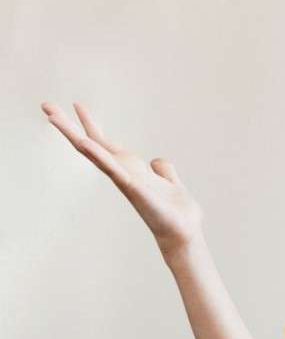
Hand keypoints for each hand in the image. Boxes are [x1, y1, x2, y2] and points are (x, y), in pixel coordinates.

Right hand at [42, 101, 202, 253]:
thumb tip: (157, 161)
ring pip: (94, 153)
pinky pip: (114, 169)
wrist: (185, 234)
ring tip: (53, 117)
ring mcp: (125, 179)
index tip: (76, 104)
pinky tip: (85, 143)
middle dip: (69, 125)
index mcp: (130, 169)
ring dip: (73, 134)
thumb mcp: (172, 184)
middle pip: (91, 144)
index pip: (105, 143)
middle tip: (46, 105)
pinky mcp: (134, 188)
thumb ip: (164, 171)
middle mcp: (123, 172)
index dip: (90, 124)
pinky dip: (99, 156)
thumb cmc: (177, 215)